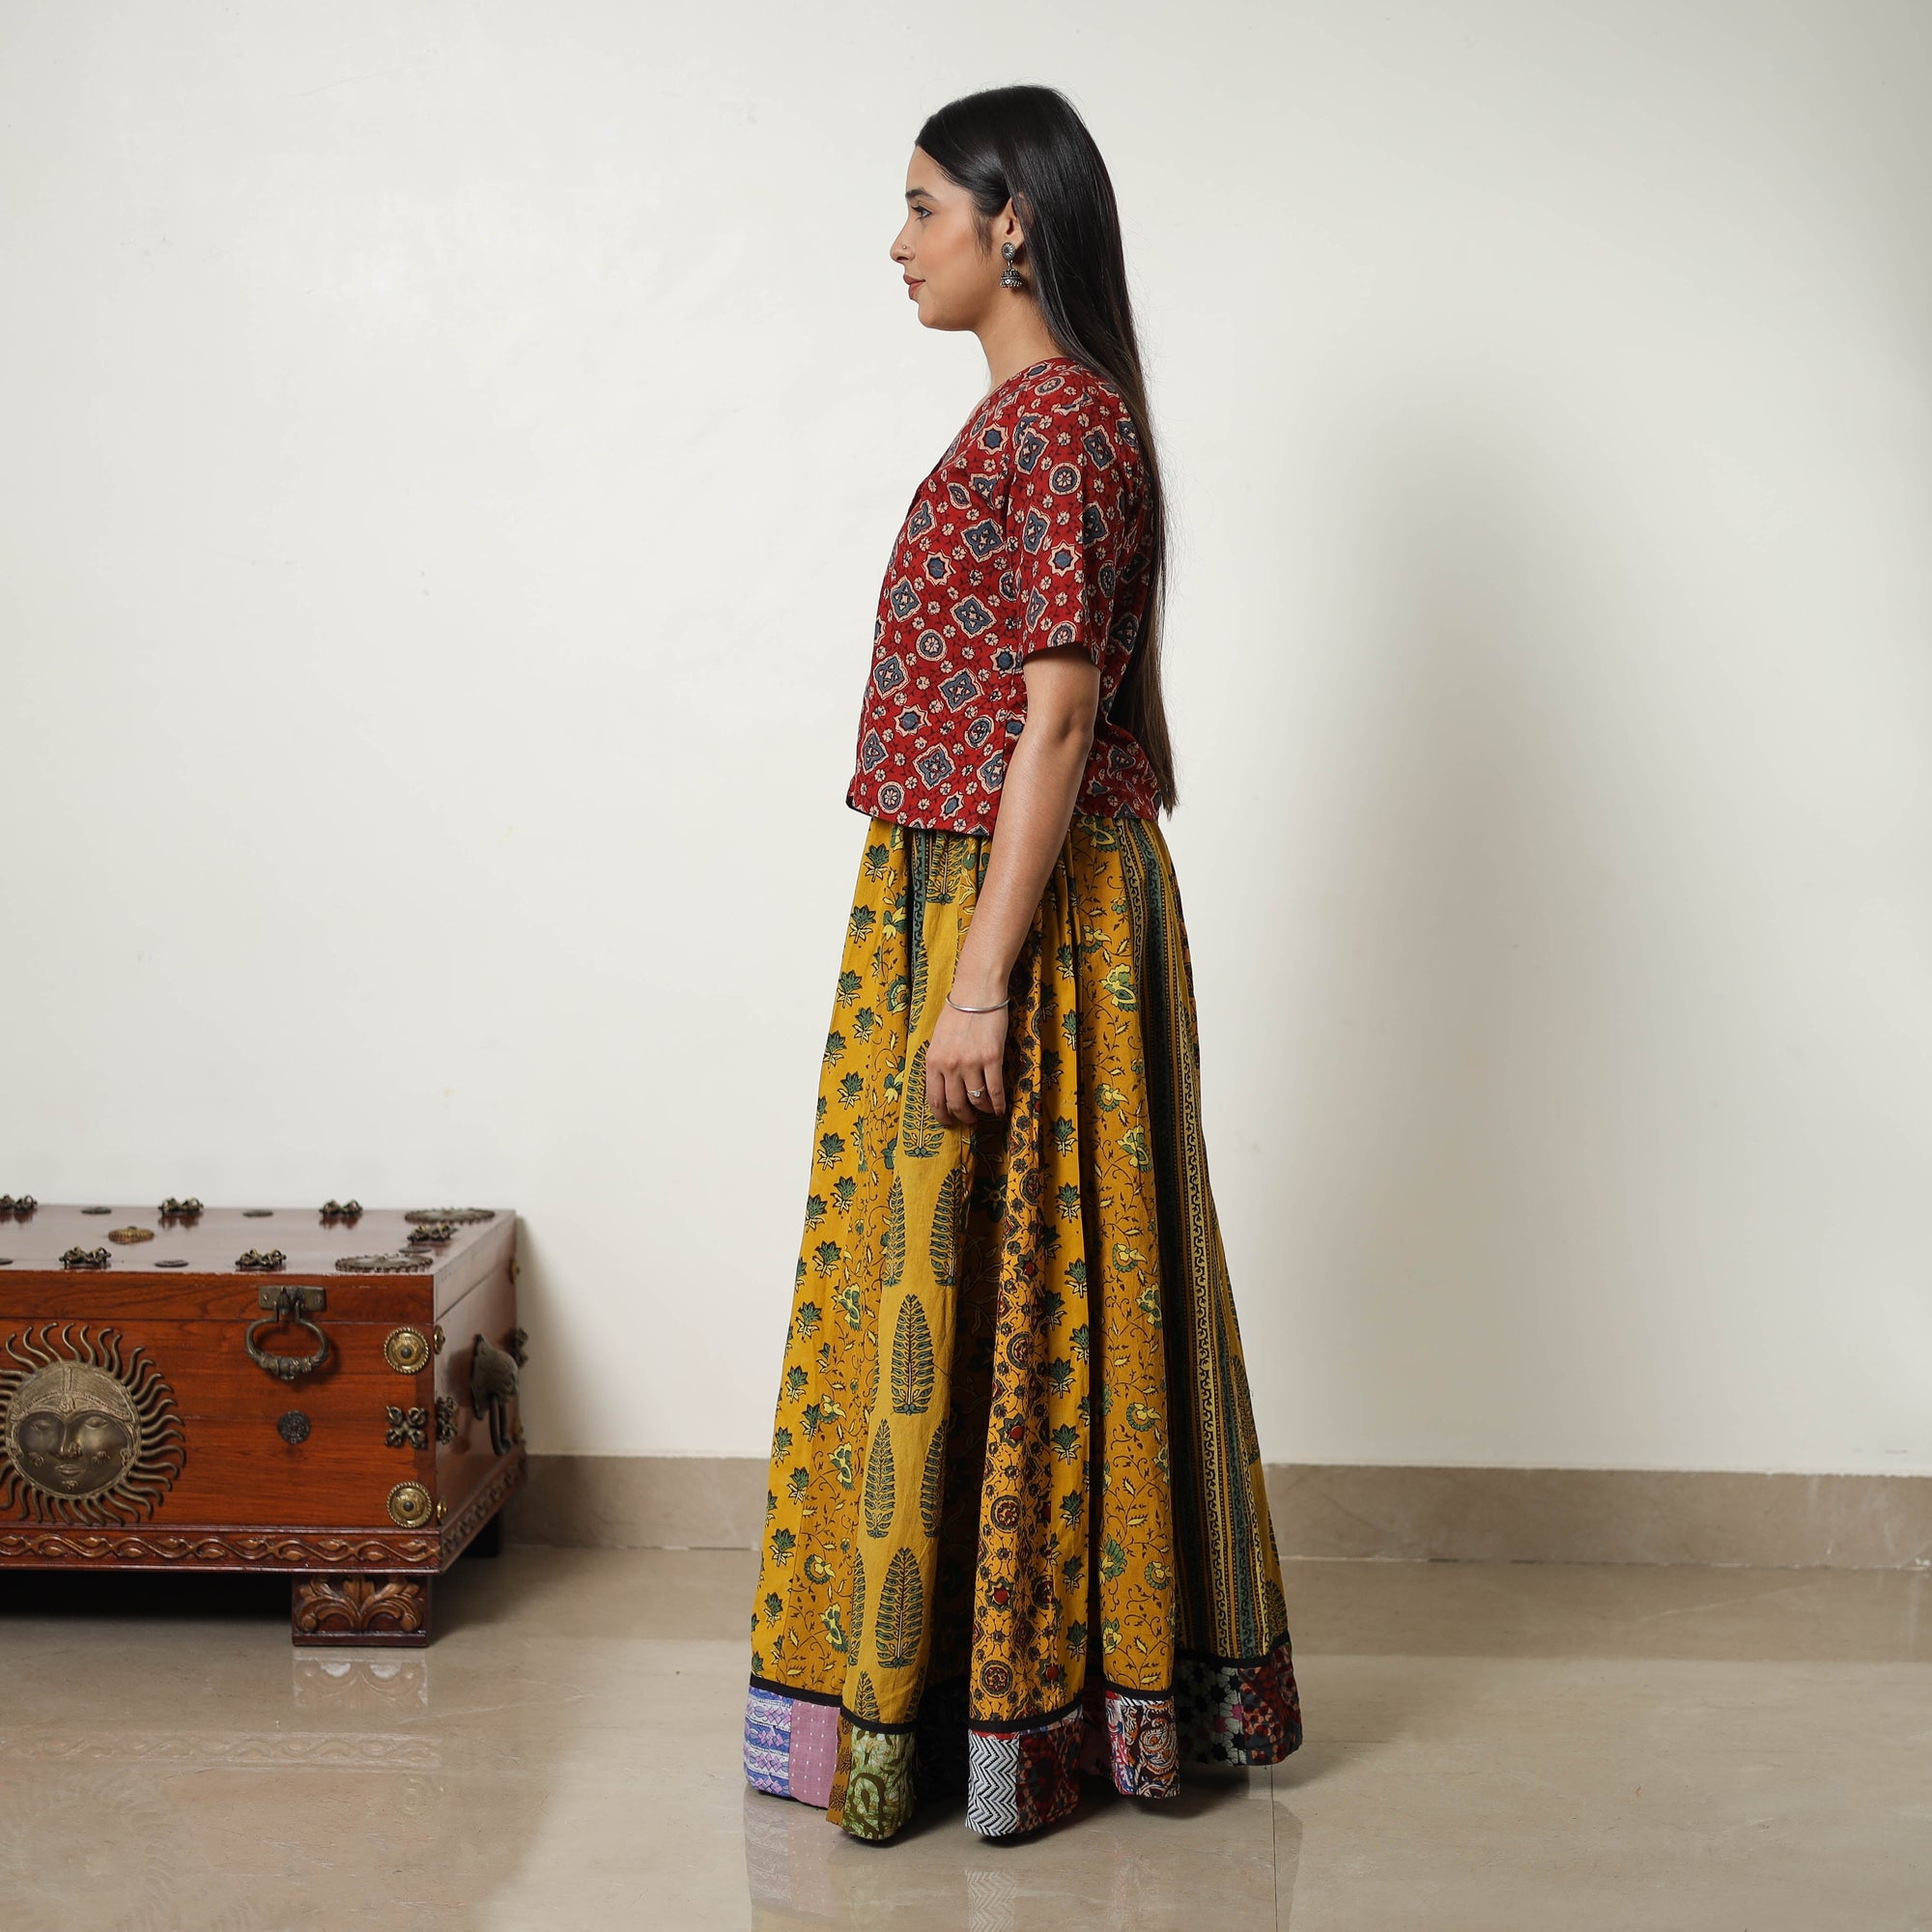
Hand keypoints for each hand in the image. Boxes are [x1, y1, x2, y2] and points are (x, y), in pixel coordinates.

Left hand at [926, 996, 1007, 1127]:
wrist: (977, 993)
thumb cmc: (957, 1013)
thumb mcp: (938, 1040)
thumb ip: (939, 1063)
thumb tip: (944, 1086)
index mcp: (933, 1062)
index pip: (934, 1099)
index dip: (942, 1116)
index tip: (949, 1122)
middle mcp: (949, 1066)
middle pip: (955, 1105)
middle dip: (963, 1117)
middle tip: (969, 1120)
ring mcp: (971, 1063)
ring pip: (976, 1100)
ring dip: (982, 1110)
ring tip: (986, 1111)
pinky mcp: (992, 1059)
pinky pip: (995, 1090)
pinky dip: (998, 1104)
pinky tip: (1000, 1109)